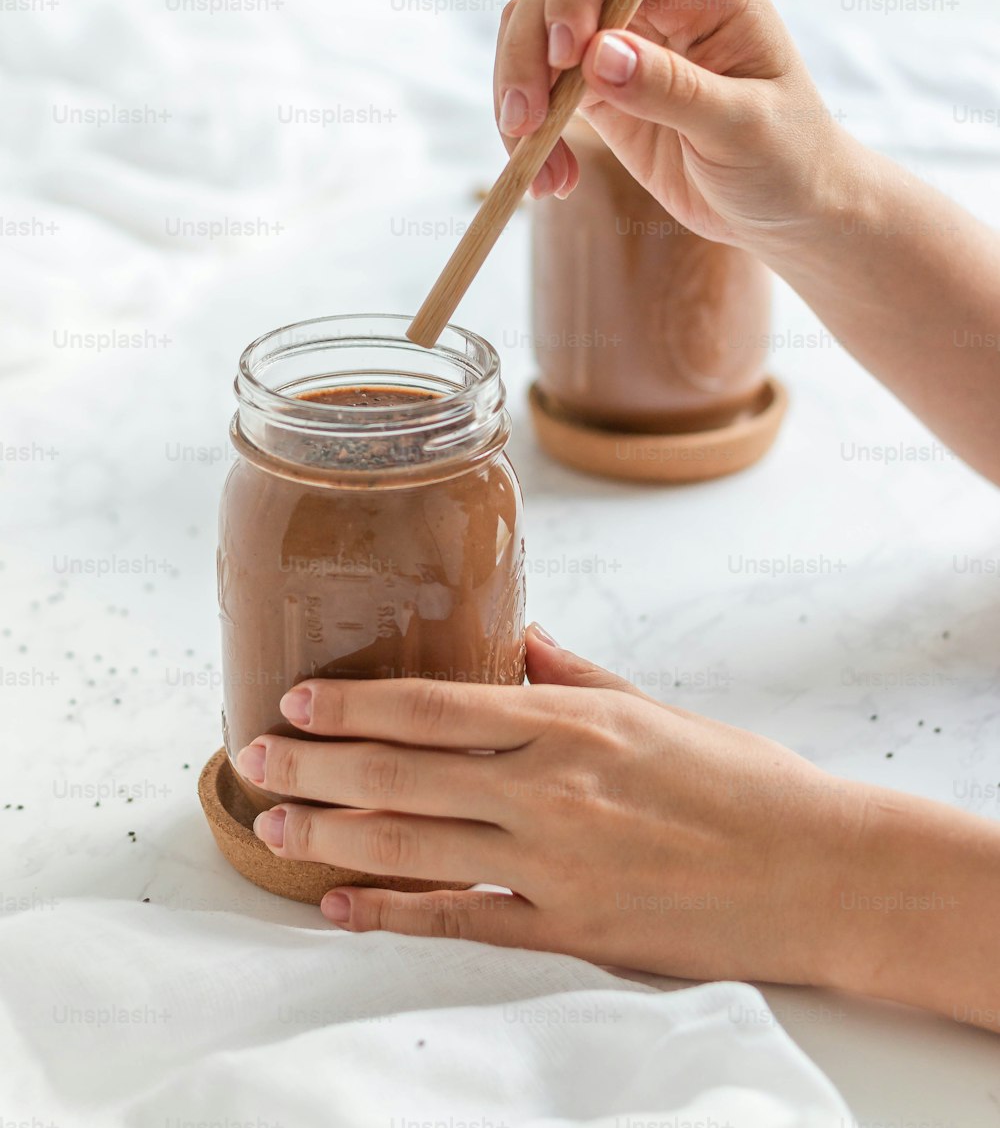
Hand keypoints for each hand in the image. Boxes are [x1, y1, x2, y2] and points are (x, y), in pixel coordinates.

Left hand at [236, 625, 861, 987]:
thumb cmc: (744, 782)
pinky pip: (461, 921)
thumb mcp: (656, 709)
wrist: (819, 871)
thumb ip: (577, 677)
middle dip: (317, 762)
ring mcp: (554, 864)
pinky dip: (393, 912)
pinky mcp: (569, 930)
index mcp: (571, 723)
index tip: (297, 697)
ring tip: (274, 823)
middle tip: (254, 755)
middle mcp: (549, 788)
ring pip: (415, 843)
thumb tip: (521, 642)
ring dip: (333, 832)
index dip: (355, 702)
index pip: (435, 704)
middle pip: (404, 771)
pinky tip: (343, 905)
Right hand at [495, 0, 857, 258]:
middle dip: (531, 44)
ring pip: (533, 25)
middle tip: (528, 120)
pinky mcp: (595, 84)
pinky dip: (526, 130)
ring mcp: (621, 36)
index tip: (569, 54)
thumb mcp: (742, 129)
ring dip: (517, 89)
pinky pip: (536, 82)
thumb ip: (674, 89)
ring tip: (532, 157)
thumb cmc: (787, 159)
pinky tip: (553, 179)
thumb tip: (597, 54)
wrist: (787, 209)